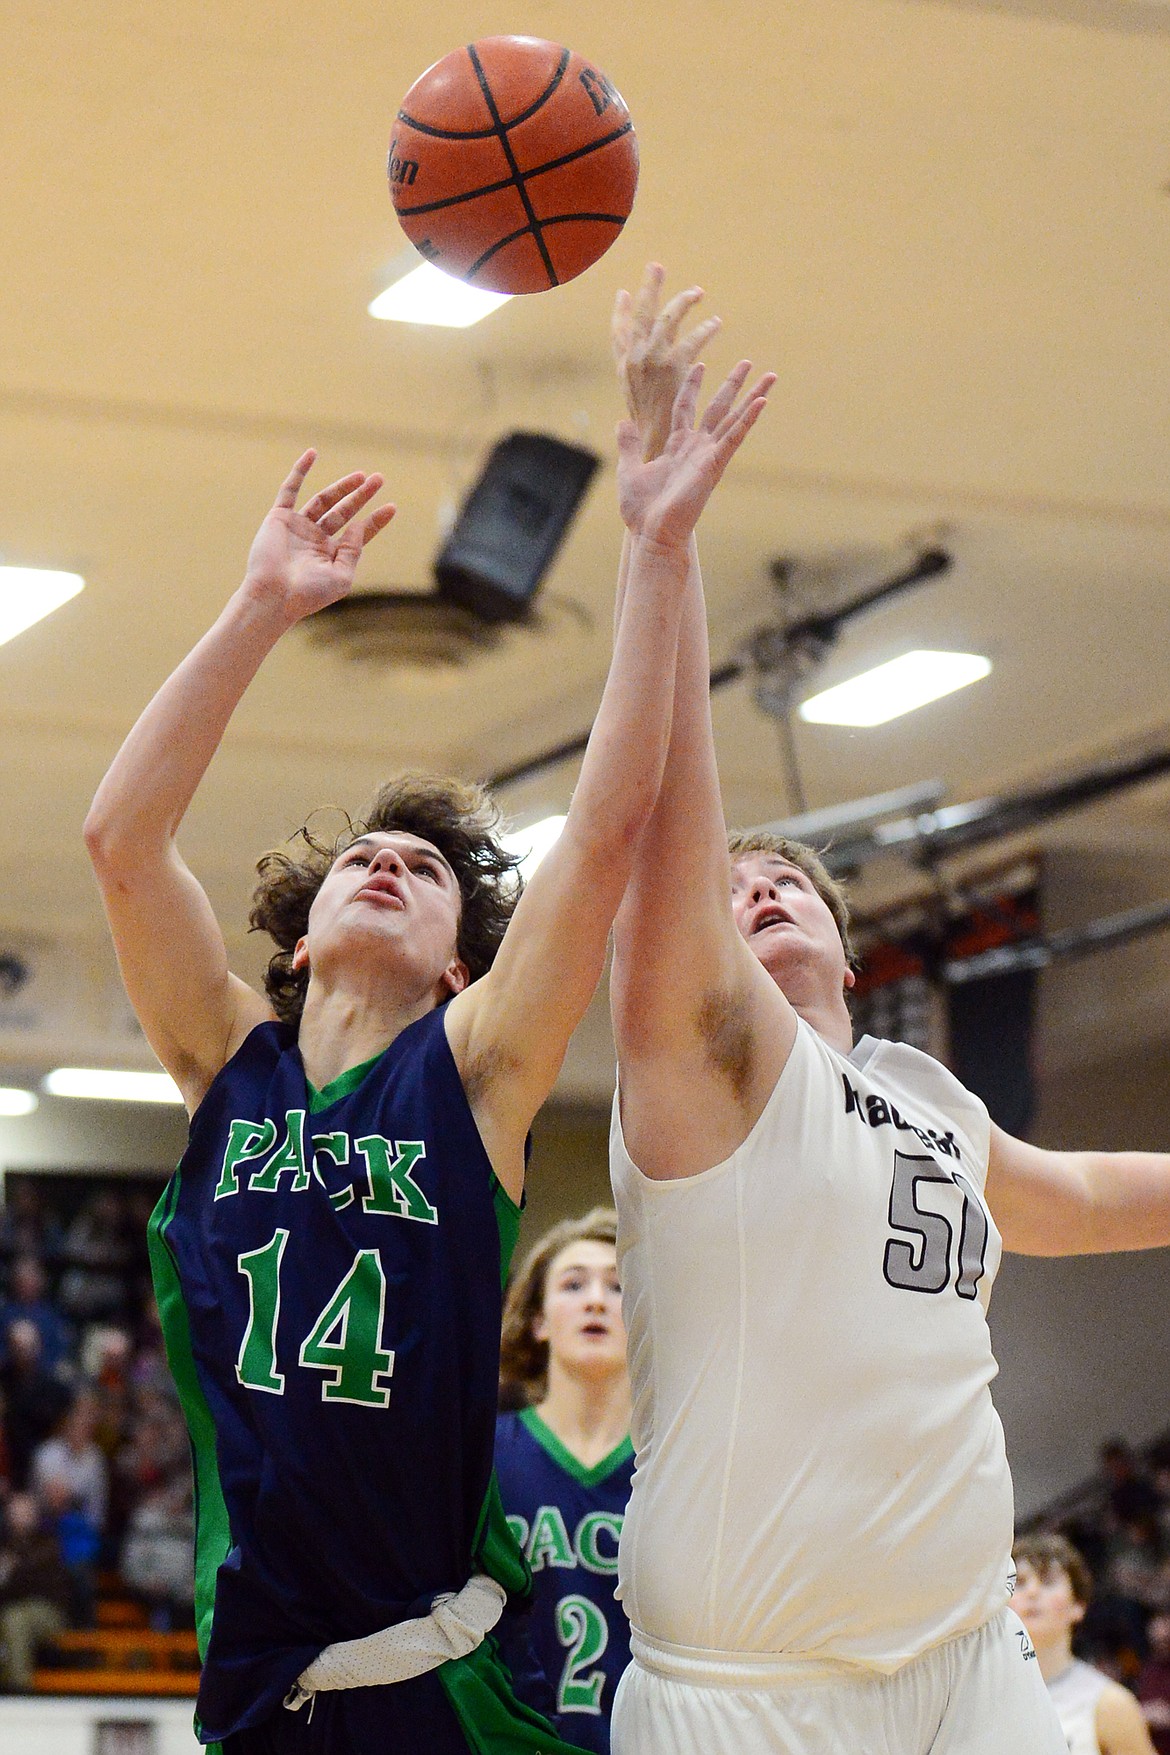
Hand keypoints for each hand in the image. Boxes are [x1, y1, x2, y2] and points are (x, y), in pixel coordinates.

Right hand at [242, 450, 396, 619]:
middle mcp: (315, 539)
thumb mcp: (342, 576)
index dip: (375, 520)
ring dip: (342, 486)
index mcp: (332, 555)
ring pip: (324, 500)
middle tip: (380, 479)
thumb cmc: (309, 594)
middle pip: (344, 511)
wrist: (274, 596)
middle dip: (361, 496)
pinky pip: (290, 489)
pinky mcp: (280, 518)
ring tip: (362, 475)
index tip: (392, 507)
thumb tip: (360, 525)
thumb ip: (354, 550)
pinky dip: (300, 470)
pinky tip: (313, 454)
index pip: (358, 533)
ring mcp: (298, 527)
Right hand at [613, 263, 722, 459]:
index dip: (620, 313)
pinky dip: (705, 330)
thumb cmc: (648, 432)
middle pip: (640, 316)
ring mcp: (651, 361)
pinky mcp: (673, 366)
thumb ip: (638, 388)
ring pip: (667, 320)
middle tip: (656, 267)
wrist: (654, 448)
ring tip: (698, 293)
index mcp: (623, 369)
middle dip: (648, 289)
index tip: (624, 294)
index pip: (618, 333)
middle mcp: (633, 360)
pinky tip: (716, 324)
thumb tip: (636, 381)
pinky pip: (692, 340)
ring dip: (682, 302)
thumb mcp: (635, 408)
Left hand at [617, 360, 773, 549]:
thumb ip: (628, 445)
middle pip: (718, 407)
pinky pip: (734, 438)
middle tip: (747, 362)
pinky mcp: (714, 466)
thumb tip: (623, 422)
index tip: (700, 364)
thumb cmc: (641, 510)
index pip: (686, 407)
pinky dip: (748, 420)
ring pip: (734, 419)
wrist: (652, 534)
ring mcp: (707, 456)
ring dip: (753, 397)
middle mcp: (696, 448)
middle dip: (733, 384)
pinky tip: (762, 403)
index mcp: (676, 446)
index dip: (692, 386)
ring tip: (770, 376)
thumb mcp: (628, 470)